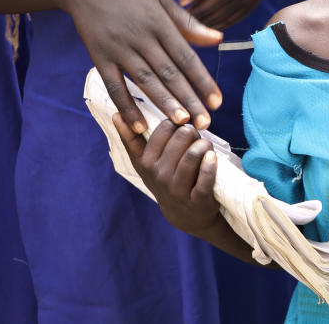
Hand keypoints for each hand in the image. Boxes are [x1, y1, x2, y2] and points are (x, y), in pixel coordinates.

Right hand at [60, 0, 221, 132]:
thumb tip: (218, 39)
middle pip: (168, 73)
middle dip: (188, 99)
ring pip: (144, 81)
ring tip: (180, 124)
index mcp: (159, 22)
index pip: (186, 57)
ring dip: (163, 104)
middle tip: (204, 123)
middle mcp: (140, 37)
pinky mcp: (98, 57)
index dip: (202, 81)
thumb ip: (188, 23)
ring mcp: (118, 49)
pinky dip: (126, 106)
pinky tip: (139, 125)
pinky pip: (114, 86)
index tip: (217, 102)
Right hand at [114, 115, 220, 235]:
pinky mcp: (198, 199)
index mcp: (145, 163)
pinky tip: (212, 157)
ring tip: (206, 147)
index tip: (180, 127)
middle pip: (182, 136)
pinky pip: (206, 176)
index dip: (177, 122)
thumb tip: (116, 113)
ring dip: (205, 145)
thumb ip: (131, 138)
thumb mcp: (145, 162)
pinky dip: (211, 163)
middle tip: (196, 138)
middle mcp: (159, 176)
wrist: (185, 214)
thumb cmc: (166, 179)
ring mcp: (177, 189)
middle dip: (193, 132)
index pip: (164, 128)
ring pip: (193, 153)